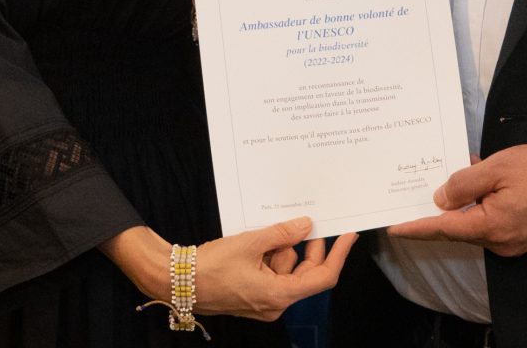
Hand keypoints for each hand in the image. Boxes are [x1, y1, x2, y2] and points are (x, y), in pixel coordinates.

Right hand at [102, 220, 355, 322]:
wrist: (177, 281)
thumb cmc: (212, 265)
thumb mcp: (250, 243)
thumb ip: (282, 233)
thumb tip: (307, 225)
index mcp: (278, 295)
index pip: (322, 277)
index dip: (338, 255)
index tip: (349, 235)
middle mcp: (276, 304)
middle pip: (305, 273)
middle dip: (304, 247)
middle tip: (303, 222)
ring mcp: (264, 302)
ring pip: (288, 271)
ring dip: (281, 250)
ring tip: (262, 235)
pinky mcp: (254, 296)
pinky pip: (273, 274)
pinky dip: (271, 257)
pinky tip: (258, 242)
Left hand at [385, 144, 526, 256]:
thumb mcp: (498, 168)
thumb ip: (465, 184)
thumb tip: (440, 200)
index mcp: (490, 226)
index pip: (443, 228)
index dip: (416, 227)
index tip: (393, 227)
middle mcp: (499, 242)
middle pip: (457, 229)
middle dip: (436, 214)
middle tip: (413, 196)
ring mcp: (512, 243)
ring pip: (474, 226)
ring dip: (459, 209)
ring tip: (444, 183)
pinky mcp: (522, 237)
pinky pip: (490, 224)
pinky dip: (478, 209)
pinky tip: (475, 188)